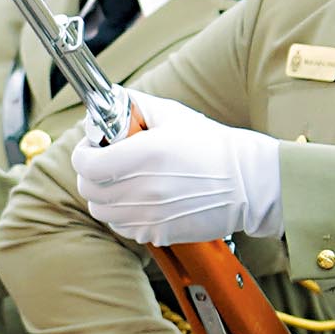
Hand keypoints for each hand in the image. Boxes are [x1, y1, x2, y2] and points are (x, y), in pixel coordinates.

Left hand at [71, 94, 283, 245]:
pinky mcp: (159, 233)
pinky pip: (123, 227)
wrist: (250, 183)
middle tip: (106, 163)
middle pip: (88, 188)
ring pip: (102, 211)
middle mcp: (142, 188)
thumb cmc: (213, 146)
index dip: (83, 153)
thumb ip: (134, 105)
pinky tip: (141, 200)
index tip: (93, 147)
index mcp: (143, 156)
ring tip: (124, 182)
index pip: (85, 164)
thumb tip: (106, 100)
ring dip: (105, 195)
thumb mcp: (173, 115)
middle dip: (91, 174)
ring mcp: (150, 215)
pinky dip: (123, 215)